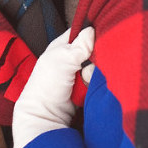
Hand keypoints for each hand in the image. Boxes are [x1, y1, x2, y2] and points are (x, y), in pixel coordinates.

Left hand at [12, 26, 94, 147]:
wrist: (46, 118)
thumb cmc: (47, 84)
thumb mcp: (63, 58)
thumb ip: (80, 45)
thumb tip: (93, 29)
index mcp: (62, 45)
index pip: (81, 32)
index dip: (92, 32)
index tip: (102, 35)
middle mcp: (72, 58)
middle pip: (94, 49)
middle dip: (96, 56)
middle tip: (87, 65)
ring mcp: (79, 75)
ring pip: (99, 66)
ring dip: (95, 73)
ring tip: (84, 81)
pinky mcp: (86, 89)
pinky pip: (99, 81)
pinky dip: (96, 84)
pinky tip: (88, 89)